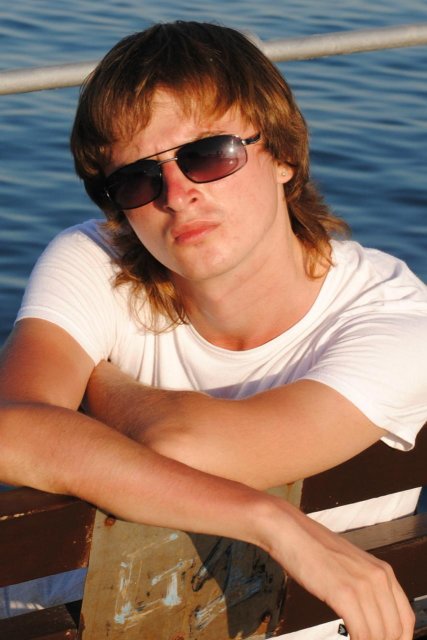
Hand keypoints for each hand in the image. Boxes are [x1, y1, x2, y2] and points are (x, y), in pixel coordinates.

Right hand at [265, 501, 414, 639]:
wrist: (290, 531)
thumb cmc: (314, 548)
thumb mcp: (350, 567)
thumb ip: (366, 589)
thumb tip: (371, 619)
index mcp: (383, 571)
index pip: (406, 619)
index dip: (398, 638)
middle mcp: (378, 577)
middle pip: (395, 631)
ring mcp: (362, 585)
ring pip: (379, 635)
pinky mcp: (344, 593)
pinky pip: (361, 633)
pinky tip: (346, 638)